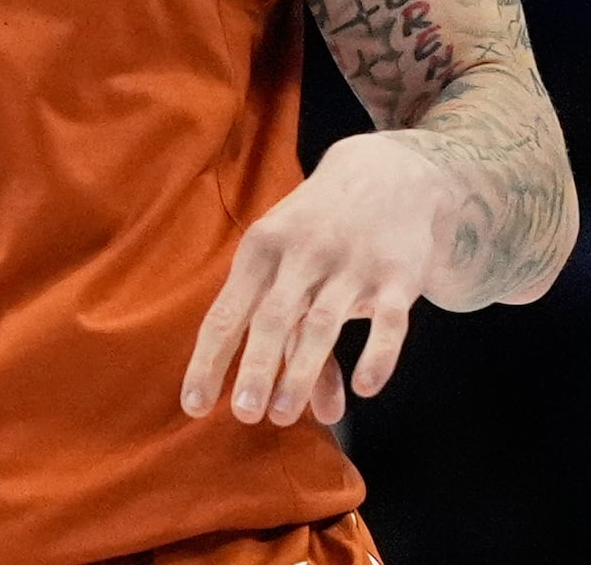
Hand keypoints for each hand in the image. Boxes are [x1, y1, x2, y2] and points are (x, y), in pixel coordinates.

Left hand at [182, 128, 456, 426]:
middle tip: (242, 414)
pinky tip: (363, 389)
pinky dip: (377, 356)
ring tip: (283, 415)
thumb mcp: (284, 255)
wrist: (387, 174)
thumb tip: (287, 399)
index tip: (192, 405)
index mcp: (261, 248)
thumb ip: (282, 326)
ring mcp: (351, 263)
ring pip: (322, 323)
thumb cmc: (317, 227)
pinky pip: (387, 323)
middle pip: (272, 318)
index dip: (208, 361)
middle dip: (254, 368)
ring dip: (302, 372)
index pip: (226, 312)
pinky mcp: (398, 275)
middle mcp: (303, 253)